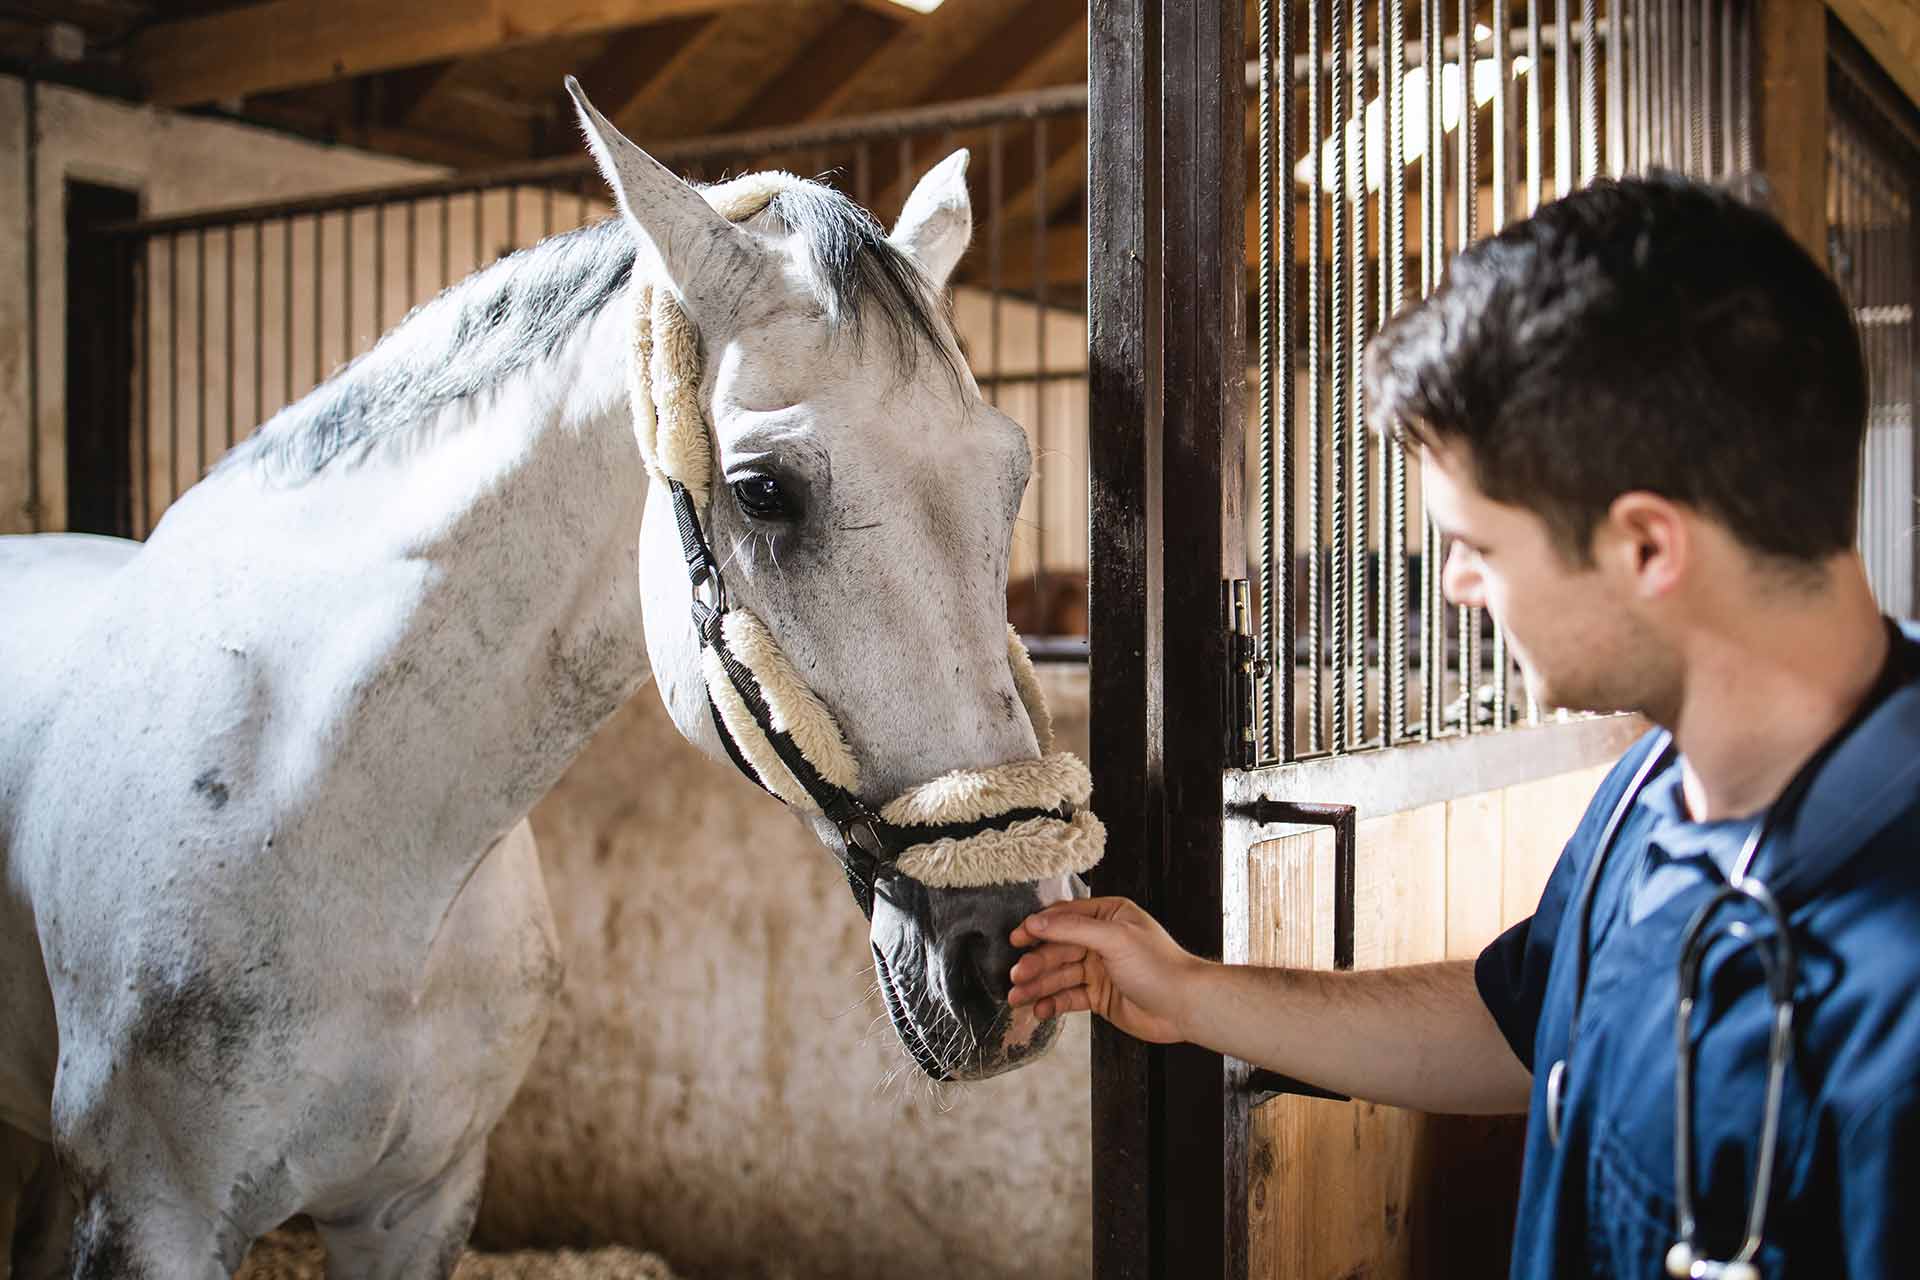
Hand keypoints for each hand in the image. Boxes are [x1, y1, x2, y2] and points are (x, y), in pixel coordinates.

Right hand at [1007, 896, 1201, 1044]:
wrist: (1184, 1007)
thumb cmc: (1160, 967)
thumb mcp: (1114, 938)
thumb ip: (1072, 929)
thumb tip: (1037, 921)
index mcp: (1108, 916)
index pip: (1064, 917)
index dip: (1038, 928)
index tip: (1016, 938)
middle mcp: (1102, 941)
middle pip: (1058, 949)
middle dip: (1036, 963)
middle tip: (1016, 975)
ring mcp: (1100, 970)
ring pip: (1060, 975)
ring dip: (1038, 986)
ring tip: (1017, 997)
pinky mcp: (1100, 996)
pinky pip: (1069, 997)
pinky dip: (1052, 1003)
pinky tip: (1039, 1010)